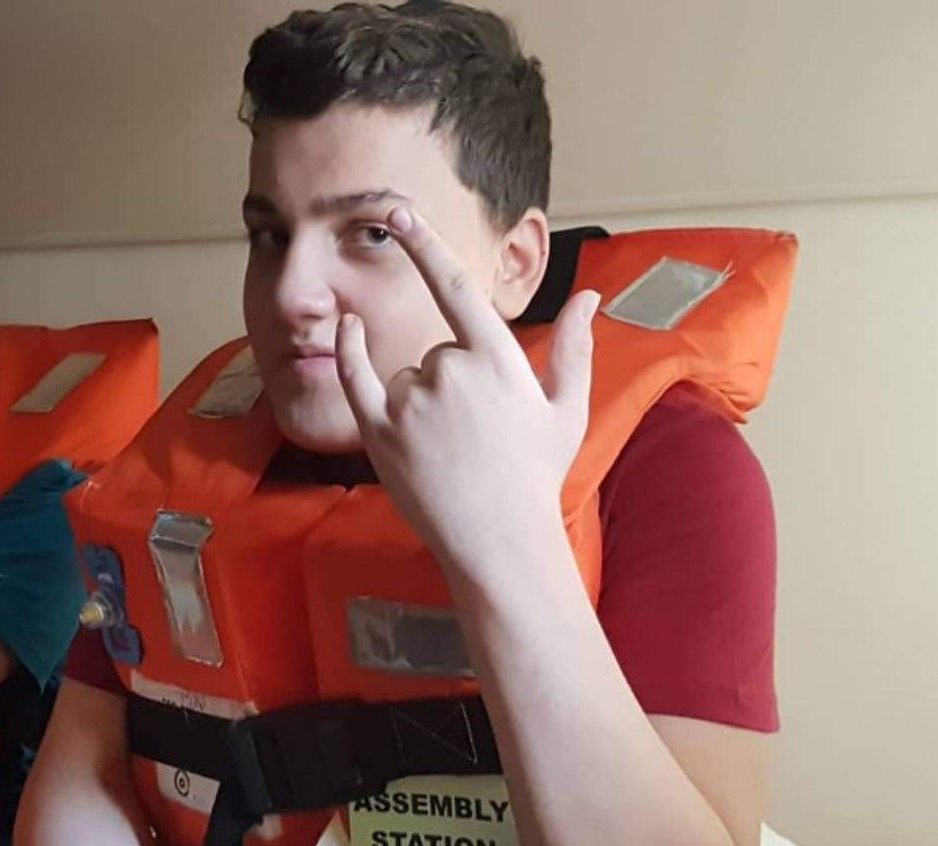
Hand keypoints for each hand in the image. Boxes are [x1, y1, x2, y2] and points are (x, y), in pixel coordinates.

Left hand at [335, 205, 598, 569]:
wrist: (498, 543)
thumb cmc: (535, 475)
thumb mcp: (565, 409)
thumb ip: (575, 346)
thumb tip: (591, 296)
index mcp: (498, 361)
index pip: (453, 286)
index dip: (425, 242)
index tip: (400, 209)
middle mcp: (450, 373)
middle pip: (438, 349)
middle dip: (454, 380)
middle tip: (478, 433)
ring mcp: (411, 403)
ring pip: (406, 373)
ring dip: (422, 399)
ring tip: (450, 448)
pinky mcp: (379, 433)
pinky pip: (357, 377)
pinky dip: (351, 350)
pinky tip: (347, 325)